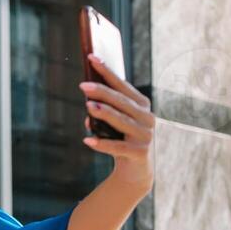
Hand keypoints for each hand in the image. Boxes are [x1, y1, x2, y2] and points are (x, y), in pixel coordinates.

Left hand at [80, 54, 154, 195]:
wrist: (136, 171)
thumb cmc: (123, 140)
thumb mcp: (115, 124)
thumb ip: (104, 113)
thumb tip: (89, 108)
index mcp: (142, 106)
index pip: (122, 86)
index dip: (107, 72)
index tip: (92, 58)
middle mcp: (147, 118)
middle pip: (121, 102)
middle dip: (102, 92)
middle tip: (83, 85)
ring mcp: (145, 136)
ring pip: (121, 122)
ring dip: (104, 114)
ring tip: (88, 107)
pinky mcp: (140, 153)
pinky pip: (118, 148)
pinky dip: (102, 144)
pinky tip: (88, 140)